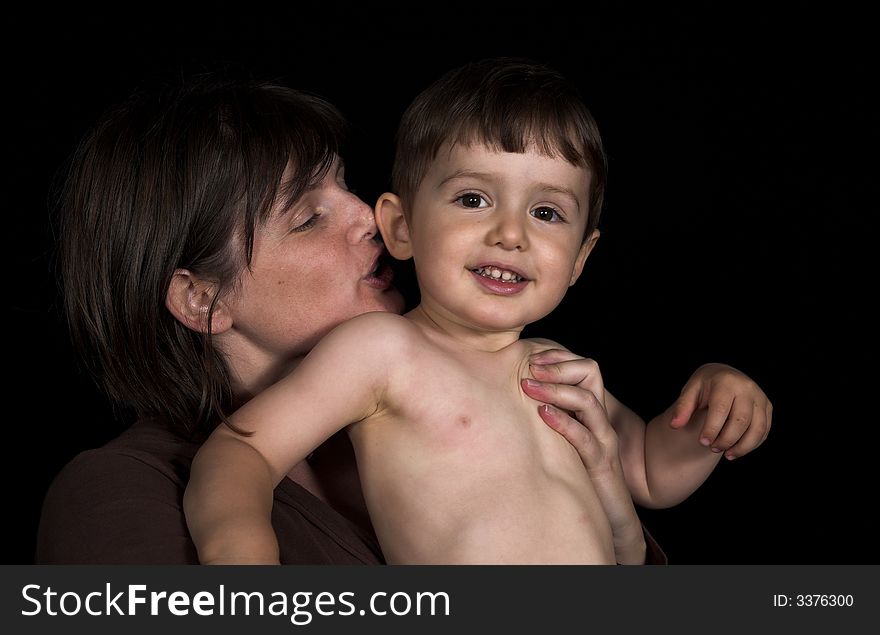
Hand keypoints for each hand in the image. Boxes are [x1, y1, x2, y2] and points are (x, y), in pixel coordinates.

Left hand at [522, 351, 645, 563]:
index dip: (558, 357)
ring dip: (556, 390)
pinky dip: (563, 422)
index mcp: (591, 409)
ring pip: (587, 401)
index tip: (531, 357)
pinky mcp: (600, 462)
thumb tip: (516, 398)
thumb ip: (551, 415)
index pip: (584, 367)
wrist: (612, 513)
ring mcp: (603, 439)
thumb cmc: (582, 474)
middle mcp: (599, 418)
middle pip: (590, 374)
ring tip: (528, 387)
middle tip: (528, 368)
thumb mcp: (564, 438)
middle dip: (557, 366)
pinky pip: (585, 437)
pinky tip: (543, 415)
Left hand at [658, 363, 772, 459]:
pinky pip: (764, 431)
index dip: (712, 429)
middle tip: (712, 449)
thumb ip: (683, 407)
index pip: (721, 409)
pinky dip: (752, 444)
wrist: (725, 375)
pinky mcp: (768, 407)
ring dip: (742, 446)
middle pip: (741, 421)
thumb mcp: (691, 391)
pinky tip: (737, 450)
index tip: (703, 442)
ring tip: (727, 455)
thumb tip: (674, 425)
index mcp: (726, 381)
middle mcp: (747, 388)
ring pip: (757, 429)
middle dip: (726, 439)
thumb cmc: (705, 386)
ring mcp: (760, 397)